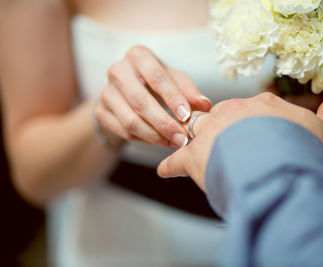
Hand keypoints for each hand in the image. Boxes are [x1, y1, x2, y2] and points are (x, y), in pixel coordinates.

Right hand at [94, 45, 211, 147]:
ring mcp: (106, 92)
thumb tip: (204, 105)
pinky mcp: (100, 112)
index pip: (157, 77)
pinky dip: (145, 140)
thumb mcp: (174, 80)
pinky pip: (124, 132)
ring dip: (155, 136)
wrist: (125, 92)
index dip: (173, 98)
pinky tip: (160, 142)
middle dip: (164, 123)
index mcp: (138, 55)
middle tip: (182, 138)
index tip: (187, 116)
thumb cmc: (155, 83)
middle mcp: (118, 70)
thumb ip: (189, 91)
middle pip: (141, 101)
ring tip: (174, 142)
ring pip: (131, 120)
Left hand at [157, 93, 322, 190]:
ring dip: (196, 140)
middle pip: (222, 117)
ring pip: (197, 132)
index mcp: (260, 106)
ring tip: (195, 150)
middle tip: (228, 145)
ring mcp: (210, 133)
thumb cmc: (302, 149)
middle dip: (223, 128)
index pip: (252, 109)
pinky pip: (176, 161)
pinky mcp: (194, 157)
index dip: (252, 121)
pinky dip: (170, 166)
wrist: (279, 166)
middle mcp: (231, 113)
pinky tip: (164, 171)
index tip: (255, 132)